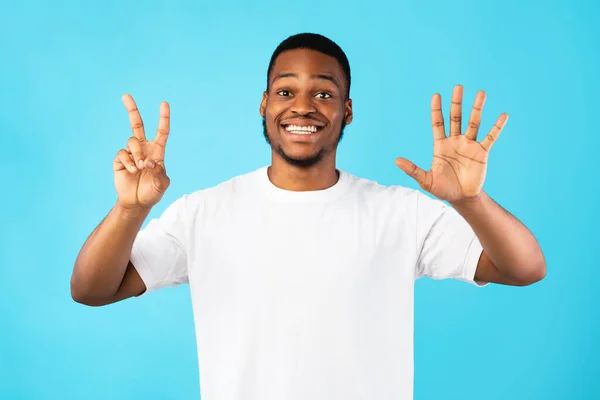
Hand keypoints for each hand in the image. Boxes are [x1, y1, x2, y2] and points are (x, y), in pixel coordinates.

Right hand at [113, 94, 170, 209]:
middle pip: (137, 125)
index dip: (163, 117)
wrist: (137, 203)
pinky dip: (128, 162)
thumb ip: (160, 173)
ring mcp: (131, 153)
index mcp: (157, 151)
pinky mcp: (120, 160)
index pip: (162, 131)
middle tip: (126, 96)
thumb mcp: (162, 184)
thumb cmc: (152, 192)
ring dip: (136, 153)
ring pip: (132, 141)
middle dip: (132, 110)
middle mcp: (143, 148)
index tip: (164, 103)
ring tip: (140, 167)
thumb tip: (149, 161)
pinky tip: (132, 171)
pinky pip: (122, 154)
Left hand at [395, 85, 507, 202]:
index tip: (436, 96)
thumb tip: (396, 161)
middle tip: (458, 87)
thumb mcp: (426, 180)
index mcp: (440, 145)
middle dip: (457, 103)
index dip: (437, 110)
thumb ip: (412, 169)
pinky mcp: (482, 152)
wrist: (461, 198)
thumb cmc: (443, 189)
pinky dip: (497, 127)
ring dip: (477, 108)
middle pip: (456, 118)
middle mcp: (455, 141)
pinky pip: (490, 137)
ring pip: (473, 123)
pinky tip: (503, 115)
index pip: (438, 123)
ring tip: (481, 93)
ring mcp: (469, 145)